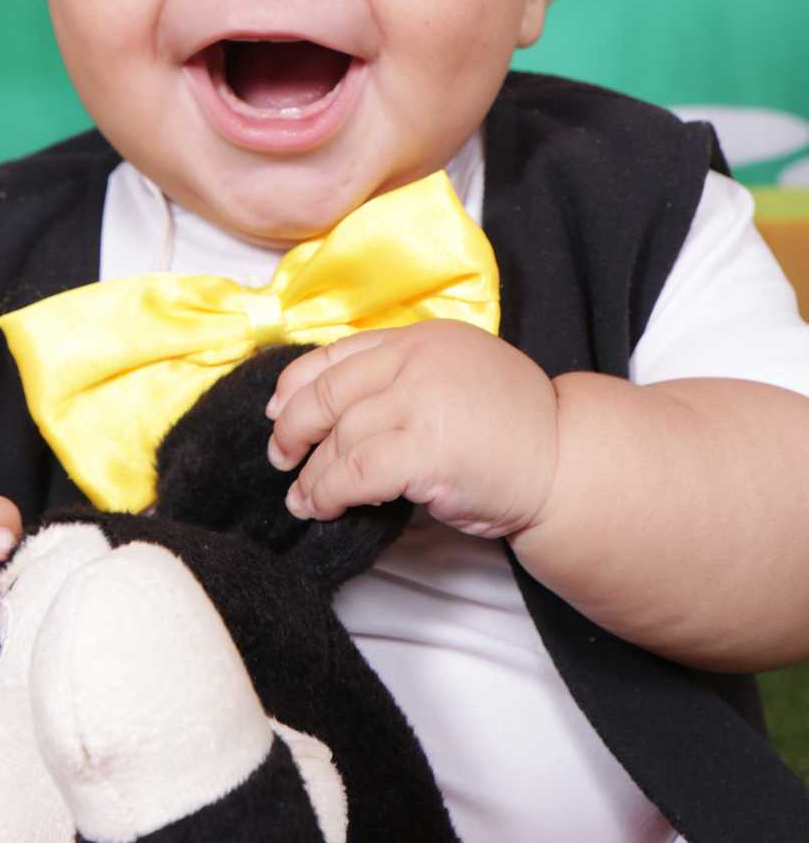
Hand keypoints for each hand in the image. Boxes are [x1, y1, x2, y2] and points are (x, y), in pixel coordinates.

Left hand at [266, 321, 559, 537]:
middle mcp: (417, 360)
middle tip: (280, 456)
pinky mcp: (427, 450)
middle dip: (292, 428)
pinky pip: (355, 472)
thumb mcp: (455, 377)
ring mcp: (422, 402)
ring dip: (311, 474)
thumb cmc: (512, 428)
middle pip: (327, 392)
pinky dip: (330, 492)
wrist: (568, 461)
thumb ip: (403, 379)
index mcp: (422, 337)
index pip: (339, 352)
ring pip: (338, 438)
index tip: (277, 408)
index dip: (296, 383)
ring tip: (303, 497)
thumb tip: (332, 415)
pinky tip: (324, 506)